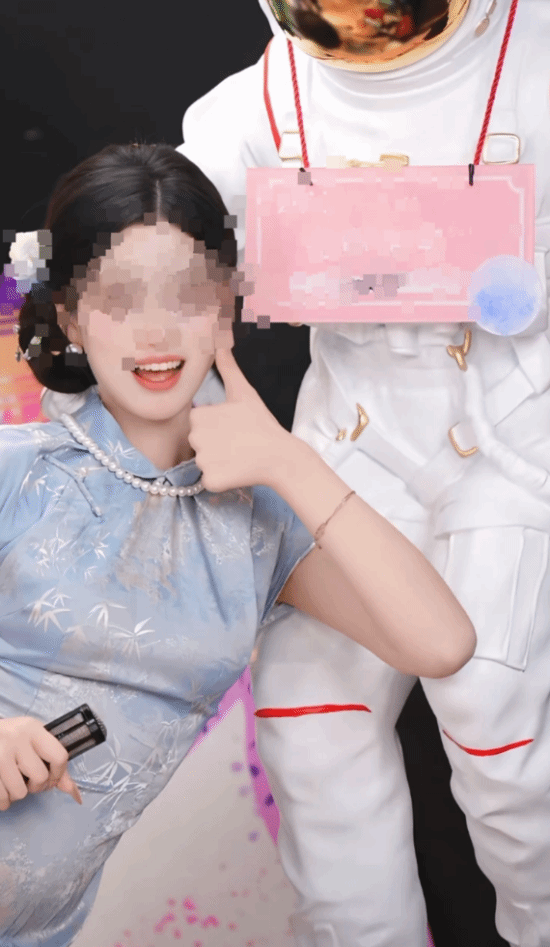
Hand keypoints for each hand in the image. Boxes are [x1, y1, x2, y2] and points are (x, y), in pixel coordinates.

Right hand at [0, 716, 81, 809]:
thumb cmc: (10, 739)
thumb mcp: (32, 741)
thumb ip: (54, 763)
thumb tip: (74, 792)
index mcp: (33, 728)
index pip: (59, 756)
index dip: (58, 774)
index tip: (51, 777)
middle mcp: (16, 738)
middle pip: (40, 777)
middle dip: (36, 786)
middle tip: (27, 780)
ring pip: (19, 792)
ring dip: (16, 794)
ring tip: (11, 782)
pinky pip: (1, 798)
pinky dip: (3, 801)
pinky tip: (1, 788)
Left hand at [188, 348, 290, 491]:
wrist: (280, 456)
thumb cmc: (262, 422)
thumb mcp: (244, 392)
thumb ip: (228, 367)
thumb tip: (220, 340)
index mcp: (199, 416)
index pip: (198, 422)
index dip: (216, 425)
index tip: (233, 426)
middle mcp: (195, 438)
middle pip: (199, 442)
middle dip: (215, 443)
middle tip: (238, 441)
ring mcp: (202, 461)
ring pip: (204, 461)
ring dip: (219, 461)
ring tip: (240, 455)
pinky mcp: (211, 481)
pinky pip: (210, 480)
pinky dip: (222, 479)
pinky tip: (238, 469)